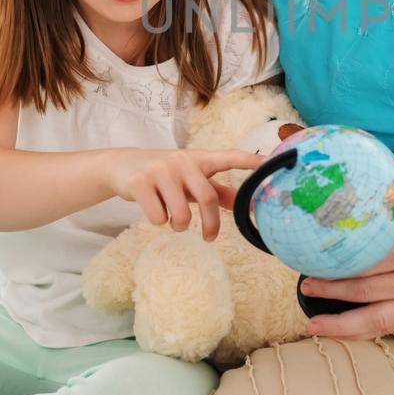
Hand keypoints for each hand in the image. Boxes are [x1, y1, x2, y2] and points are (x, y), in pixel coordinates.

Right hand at [106, 148, 263, 239]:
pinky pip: (158, 216)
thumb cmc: (165, 175)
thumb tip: (244, 204)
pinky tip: (154, 211)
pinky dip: (158, 221)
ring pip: (180, 214)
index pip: (229, 156)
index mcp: (199, 159)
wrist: (121, 166)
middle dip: (211, 224)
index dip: (250, 161)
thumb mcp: (191, 178)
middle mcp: (182, 161)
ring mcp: (160, 170)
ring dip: (179, 225)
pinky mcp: (140, 182)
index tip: (271, 162)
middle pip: (207, 198)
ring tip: (174, 221)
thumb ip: (217, 190)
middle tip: (210, 238)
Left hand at [298, 198, 393, 339]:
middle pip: (363, 289)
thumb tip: (333, 224)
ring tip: (313, 323)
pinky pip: (385, 327)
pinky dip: (359, 333)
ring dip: (339, 323)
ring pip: (372, 317)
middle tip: (306, 287)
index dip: (335, 265)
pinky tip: (339, 333)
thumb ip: (378, 221)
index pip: (365, 259)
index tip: (311, 262)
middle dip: (330, 291)